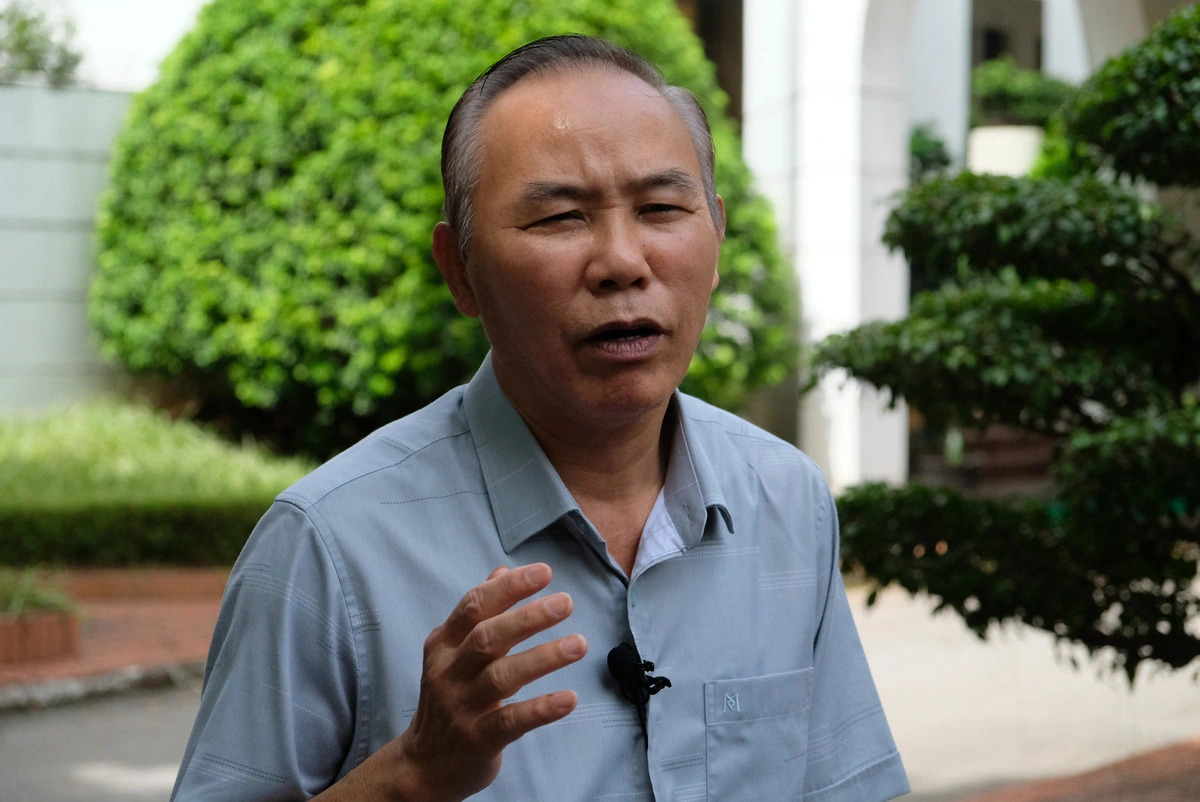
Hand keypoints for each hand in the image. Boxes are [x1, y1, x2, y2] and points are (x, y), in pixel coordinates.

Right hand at [395, 563, 586, 799]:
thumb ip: (478, 614)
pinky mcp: (478, 739)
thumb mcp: (454, 652)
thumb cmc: (450, 697)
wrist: (425, 764)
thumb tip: (502, 571)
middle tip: (566, 603)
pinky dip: (542, 709)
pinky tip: (569, 698)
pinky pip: (512, 721)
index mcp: (443, 644)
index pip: (475, 606)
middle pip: (487, 638)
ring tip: (579, 644)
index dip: (510, 588)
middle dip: (528, 617)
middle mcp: (448, 672)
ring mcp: (462, 707)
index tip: (544, 572)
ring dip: (543, 658)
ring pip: (502, 677)